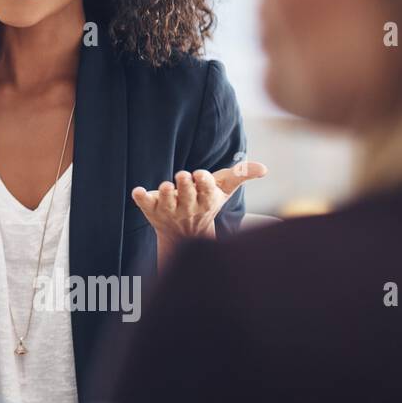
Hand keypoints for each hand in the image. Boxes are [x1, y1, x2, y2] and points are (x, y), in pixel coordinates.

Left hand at [131, 161, 267, 249]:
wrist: (184, 235)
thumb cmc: (205, 202)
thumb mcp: (223, 189)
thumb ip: (240, 175)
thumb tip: (264, 168)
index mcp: (207, 200)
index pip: (207, 191)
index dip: (203, 182)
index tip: (199, 174)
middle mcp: (188, 208)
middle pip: (187, 195)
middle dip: (185, 184)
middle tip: (182, 175)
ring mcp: (169, 210)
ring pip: (167, 202)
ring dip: (166, 193)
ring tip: (166, 186)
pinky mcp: (152, 209)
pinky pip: (144, 204)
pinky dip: (140, 198)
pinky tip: (137, 191)